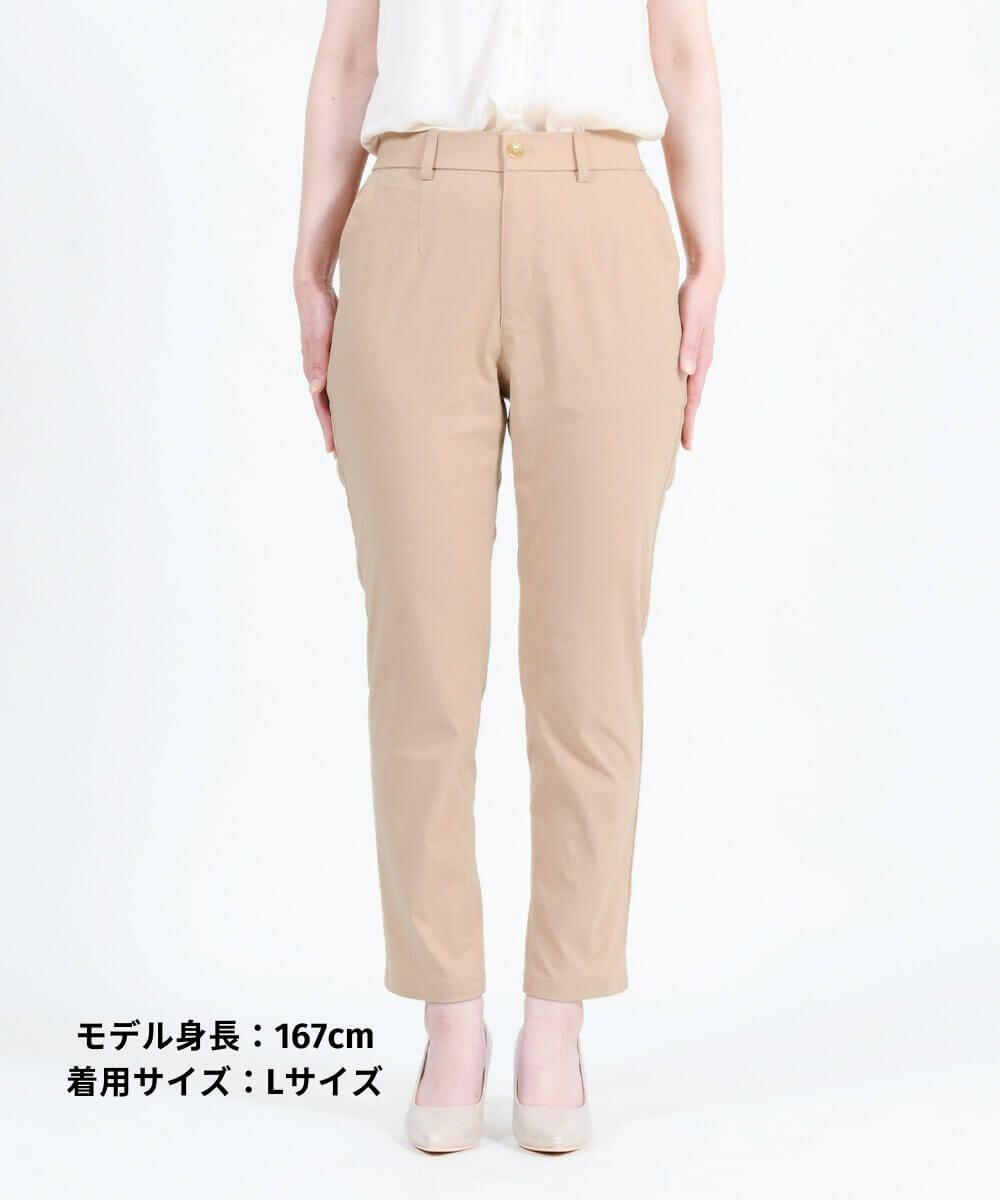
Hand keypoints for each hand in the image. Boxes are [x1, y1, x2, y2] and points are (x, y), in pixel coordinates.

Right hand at [297, 281, 337, 453]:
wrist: (313, 288)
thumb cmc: (317, 311)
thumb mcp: (318, 336)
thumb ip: (317, 362)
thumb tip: (315, 390)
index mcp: (314, 371)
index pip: (321, 407)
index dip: (328, 428)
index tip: (332, 449)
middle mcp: (318, 371)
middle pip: (326, 407)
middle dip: (334, 429)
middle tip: (344, 453)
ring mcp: (325, 364)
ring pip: (333, 396)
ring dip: (339, 415)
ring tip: (350, 433)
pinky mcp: (333, 355)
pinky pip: (339, 382)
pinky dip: (344, 397)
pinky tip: (353, 402)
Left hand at [677, 273, 720, 450]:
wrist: (706, 279)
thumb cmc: (695, 299)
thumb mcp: (691, 322)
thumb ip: (688, 346)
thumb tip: (687, 372)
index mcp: (702, 360)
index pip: (693, 399)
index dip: (689, 421)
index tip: (686, 443)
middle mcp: (701, 361)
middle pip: (693, 399)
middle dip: (687, 422)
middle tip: (682, 445)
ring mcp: (698, 355)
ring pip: (690, 388)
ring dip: (684, 407)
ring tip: (677, 425)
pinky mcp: (691, 347)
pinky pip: (686, 375)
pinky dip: (681, 390)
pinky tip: (673, 393)